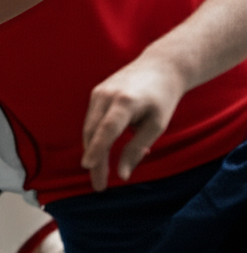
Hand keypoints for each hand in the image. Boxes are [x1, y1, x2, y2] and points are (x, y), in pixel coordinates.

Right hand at [81, 54, 185, 190]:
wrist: (160, 66)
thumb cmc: (163, 98)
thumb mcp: (157, 125)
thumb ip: (137, 148)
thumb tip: (123, 174)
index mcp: (125, 102)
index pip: (106, 130)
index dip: (97, 150)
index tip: (89, 167)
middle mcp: (106, 95)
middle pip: (93, 133)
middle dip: (94, 160)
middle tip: (99, 185)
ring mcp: (98, 93)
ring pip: (88, 128)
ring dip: (93, 151)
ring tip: (100, 173)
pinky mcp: (95, 93)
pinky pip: (91, 120)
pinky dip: (95, 137)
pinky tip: (104, 151)